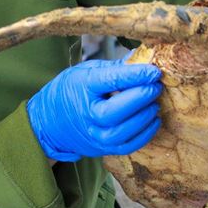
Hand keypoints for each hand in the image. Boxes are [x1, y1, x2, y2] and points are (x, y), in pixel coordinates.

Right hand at [27, 58, 162, 161]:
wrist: (50, 122)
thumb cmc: (72, 90)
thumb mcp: (86, 71)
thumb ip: (115, 67)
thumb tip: (144, 59)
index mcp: (82, 87)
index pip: (110, 81)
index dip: (135, 75)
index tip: (153, 71)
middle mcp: (86, 114)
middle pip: (115, 111)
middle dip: (140, 98)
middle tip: (156, 86)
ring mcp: (94, 134)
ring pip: (122, 132)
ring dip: (144, 117)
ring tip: (155, 103)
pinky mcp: (102, 148)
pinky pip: (127, 146)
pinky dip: (144, 135)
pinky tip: (153, 120)